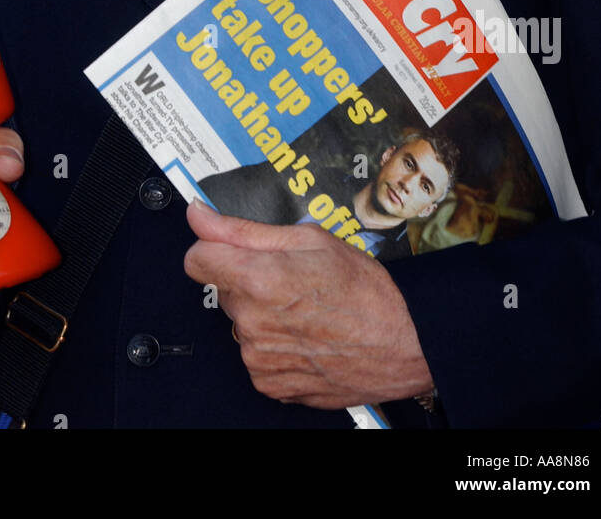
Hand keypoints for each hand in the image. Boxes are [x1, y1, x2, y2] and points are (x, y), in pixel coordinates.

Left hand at [184, 200, 432, 408]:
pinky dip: (274, 344)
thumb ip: (243, 229)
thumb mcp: (310, 239)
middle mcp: (252, 323)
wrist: (404, 344)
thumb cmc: (365, 290)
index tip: (231, 248)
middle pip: (226, 288)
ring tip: (306, 309)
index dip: (214, 248)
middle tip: (292, 278)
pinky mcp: (269, 384)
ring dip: (262, 313)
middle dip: (249, 279)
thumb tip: (198, 215)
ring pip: (242, 321)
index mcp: (259, 280)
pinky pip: (256, 354)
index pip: (196, 259)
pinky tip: (306, 336)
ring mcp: (259, 358)